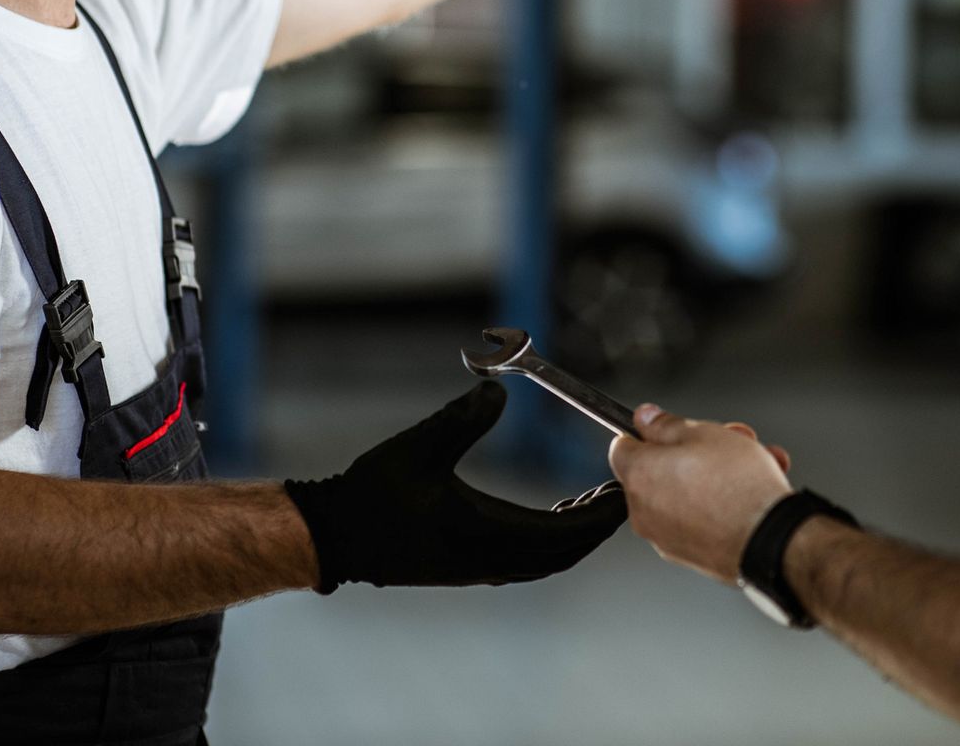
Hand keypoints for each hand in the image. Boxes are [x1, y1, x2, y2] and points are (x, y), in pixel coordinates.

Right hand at [283, 382, 625, 591]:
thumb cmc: (374, 491)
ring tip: (589, 500)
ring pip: (546, 560)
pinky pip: (526, 560)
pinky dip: (549, 541)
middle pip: (564, 553)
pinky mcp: (467, 567)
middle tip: (617, 492)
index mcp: (486, 534)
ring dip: (573, 535)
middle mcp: (490, 559)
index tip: (622, 490)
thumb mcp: (420, 445)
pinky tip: (548, 515)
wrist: (337, 536)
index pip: (565, 533)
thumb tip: (498, 391)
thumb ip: (463, 418)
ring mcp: (479, 568)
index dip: (599, 514)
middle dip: (595, 526)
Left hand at [609, 403, 797, 582]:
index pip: (623, 446)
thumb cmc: (739, 487)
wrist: (771, 541)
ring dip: (715, 475)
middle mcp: (644, 511)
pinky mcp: (691, 555)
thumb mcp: (703, 433)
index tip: (668, 426)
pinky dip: (718, 505)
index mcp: (639, 475)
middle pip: (661, 469)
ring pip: (685, 493)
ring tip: (752, 465)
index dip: (648, 431)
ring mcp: (666, 537)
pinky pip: (699, 519)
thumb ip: (666, 424)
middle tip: (726, 441)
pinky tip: (751, 492)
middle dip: (694, 451)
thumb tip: (644, 418)